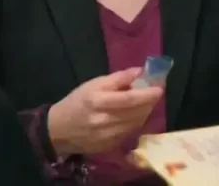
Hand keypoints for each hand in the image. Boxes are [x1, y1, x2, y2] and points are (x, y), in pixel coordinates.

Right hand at [47, 67, 162, 155]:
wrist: (58, 130)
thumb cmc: (77, 101)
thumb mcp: (94, 84)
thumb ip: (118, 78)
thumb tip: (140, 71)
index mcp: (97, 101)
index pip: (129, 99)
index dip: (147, 94)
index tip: (159, 87)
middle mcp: (103, 121)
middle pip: (136, 112)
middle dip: (149, 102)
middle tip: (155, 92)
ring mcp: (107, 137)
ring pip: (136, 124)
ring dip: (145, 112)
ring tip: (146, 102)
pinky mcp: (109, 146)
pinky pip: (130, 132)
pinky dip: (136, 122)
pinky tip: (134, 115)